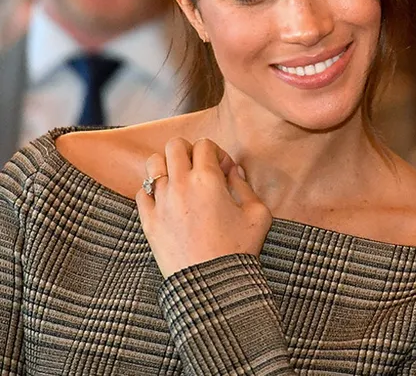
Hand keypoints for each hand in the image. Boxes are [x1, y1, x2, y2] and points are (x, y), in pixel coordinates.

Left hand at [136, 137, 272, 277]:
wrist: (211, 286)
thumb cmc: (239, 250)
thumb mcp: (258, 214)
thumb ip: (246, 186)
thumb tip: (234, 171)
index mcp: (208, 180)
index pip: (204, 145)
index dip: (217, 153)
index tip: (225, 172)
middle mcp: (180, 185)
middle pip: (174, 145)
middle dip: (189, 151)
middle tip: (200, 169)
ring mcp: (161, 203)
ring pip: (153, 163)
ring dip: (167, 166)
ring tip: (180, 181)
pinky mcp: (148, 221)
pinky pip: (142, 192)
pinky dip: (152, 190)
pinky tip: (167, 201)